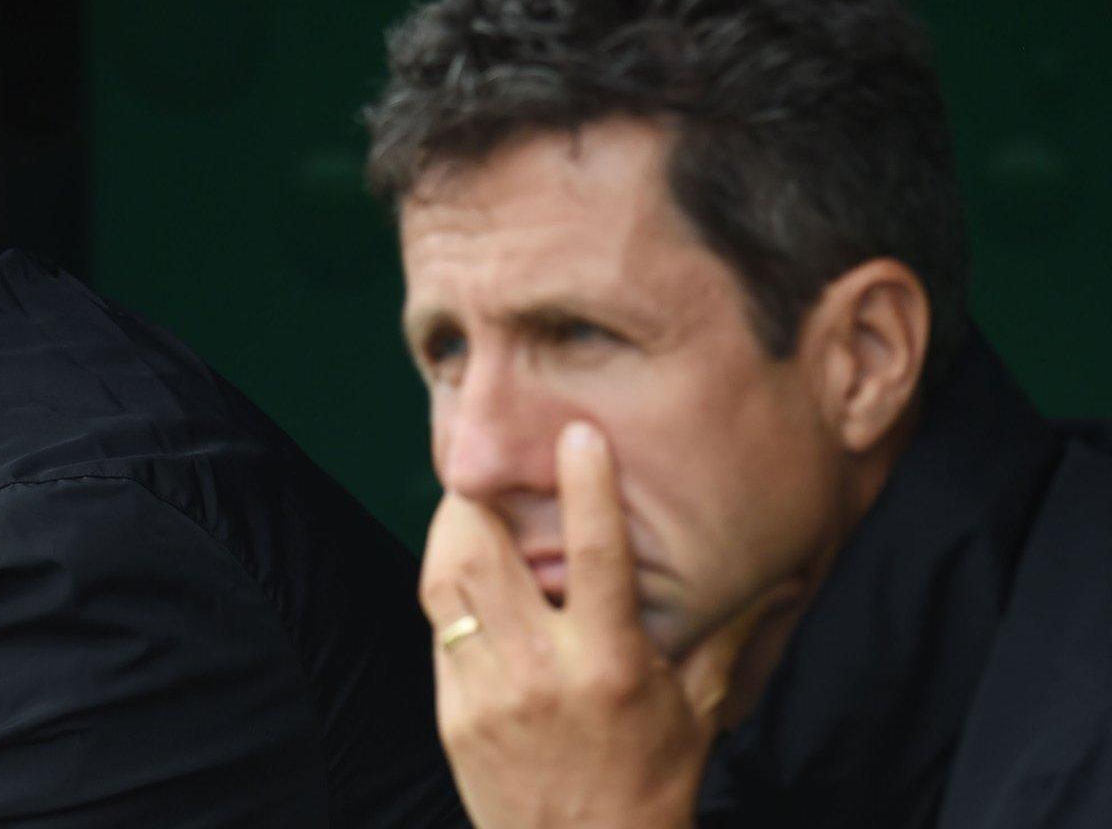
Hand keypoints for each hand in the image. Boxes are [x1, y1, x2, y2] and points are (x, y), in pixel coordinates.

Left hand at [420, 423, 770, 828]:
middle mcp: (542, 671)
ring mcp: (487, 692)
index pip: (594, 556)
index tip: (576, 432)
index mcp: (610, 664)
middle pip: (486, 552)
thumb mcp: (697, 712)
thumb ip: (727, 636)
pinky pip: (439, 628)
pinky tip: (463, 569)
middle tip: (491, 458)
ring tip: (468, 501)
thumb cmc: (652, 786)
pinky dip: (447, 587)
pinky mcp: (452, 712)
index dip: (584, 486)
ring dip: (450, 529)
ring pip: (444, 580)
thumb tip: (779, 578)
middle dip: (481, 494)